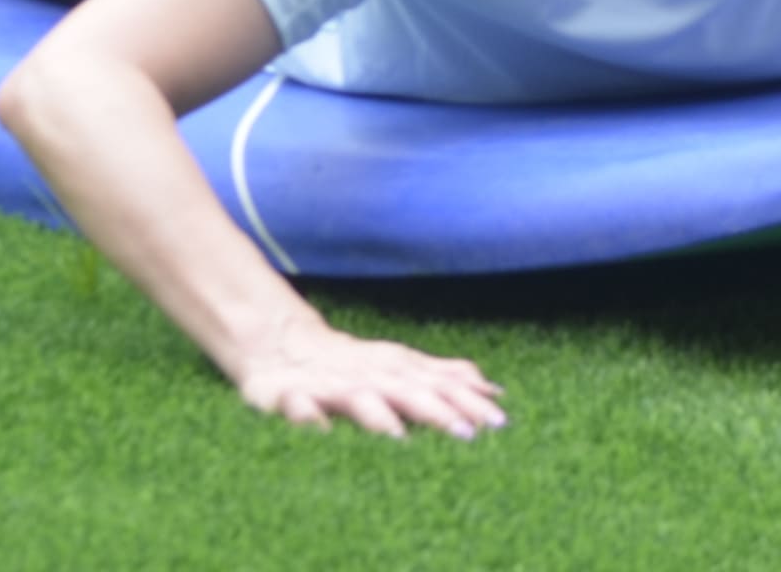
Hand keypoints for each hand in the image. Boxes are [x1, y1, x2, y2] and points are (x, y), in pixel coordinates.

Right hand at [225, 319, 505, 438]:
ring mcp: (330, 386)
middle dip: (437, 411)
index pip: (440, 386)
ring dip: (378, 416)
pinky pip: (297, 407)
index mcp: (396, 371)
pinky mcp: (288, 396)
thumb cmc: (353, 366)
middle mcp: (369, 377)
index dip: (468, 402)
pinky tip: (316, 430)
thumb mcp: (401, 368)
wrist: (281, 344)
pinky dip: (306, 417)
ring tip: (398, 436)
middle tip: (465, 433)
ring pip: (358, 400)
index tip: (499, 421)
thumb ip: (444, 379)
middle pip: (408, 392)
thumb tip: (494, 390)